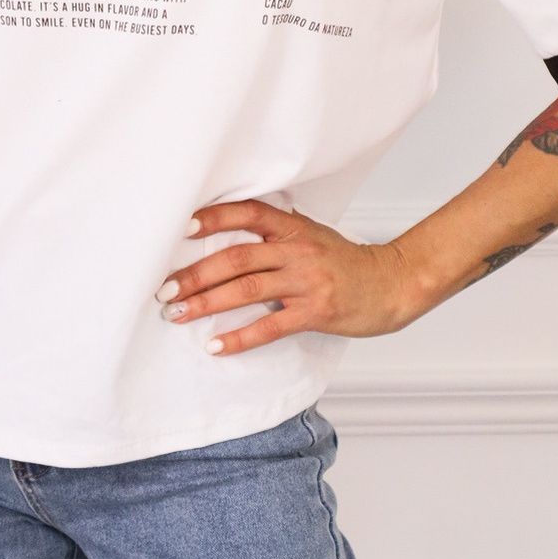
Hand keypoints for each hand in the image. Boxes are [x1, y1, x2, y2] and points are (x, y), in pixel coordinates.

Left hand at [154, 199, 415, 355]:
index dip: (214, 217)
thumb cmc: (346, 262)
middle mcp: (298, 250)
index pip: (248, 213)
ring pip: (247, 289)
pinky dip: (240, 337)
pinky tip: (216, 345)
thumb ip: (275, 234)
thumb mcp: (311, 235)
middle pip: (237, 257)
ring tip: (178, 313)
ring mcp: (307, 282)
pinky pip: (270, 326)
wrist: (392, 284)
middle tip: (165, 288)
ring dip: (207, 303)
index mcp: (293, 227)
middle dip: (196, 273)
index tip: (181, 226)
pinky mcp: (316, 312)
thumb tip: (224, 237)